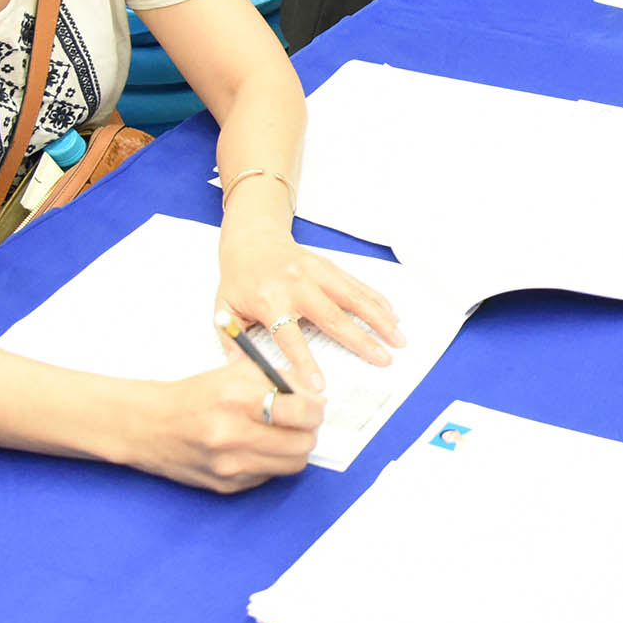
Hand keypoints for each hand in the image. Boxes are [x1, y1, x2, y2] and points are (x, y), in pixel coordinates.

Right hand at [125, 361, 329, 492]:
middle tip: (300, 421)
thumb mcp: (236, 372)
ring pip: (293, 464)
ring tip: (280, 435)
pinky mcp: (227, 486)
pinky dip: (270, 462)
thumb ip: (281, 379)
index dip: (315, 408)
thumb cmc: (195, 396)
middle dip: (308, 430)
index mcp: (236, 399)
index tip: (314, 405)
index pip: (302, 410)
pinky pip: (270, 476)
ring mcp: (230, 465)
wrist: (150, 426)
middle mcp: (233, 435)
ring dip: (293, 449)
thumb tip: (316, 396)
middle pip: (303, 443)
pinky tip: (254, 448)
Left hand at [216, 227, 402, 388]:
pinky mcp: (328, 266)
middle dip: (361, 341)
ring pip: (353, 298)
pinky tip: (392, 314)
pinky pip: (357, 284)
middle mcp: (296, 285)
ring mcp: (316, 273)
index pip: (288, 337)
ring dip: (379, 319)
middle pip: (333, 317)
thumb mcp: (224, 308)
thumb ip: (231, 341)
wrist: (252, 236)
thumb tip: (244, 373)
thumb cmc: (238, 277)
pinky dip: (377, 300)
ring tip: (398, 339)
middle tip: (383, 360)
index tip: (320, 386)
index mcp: (268, 300)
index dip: (304, 362)